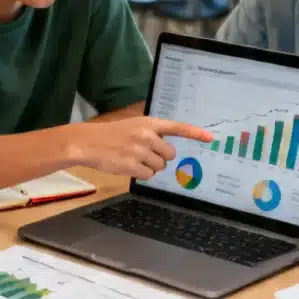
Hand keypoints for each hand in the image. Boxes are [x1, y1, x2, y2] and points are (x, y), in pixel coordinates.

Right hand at [71, 117, 212, 179]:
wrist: (87, 143)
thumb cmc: (110, 135)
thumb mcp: (133, 126)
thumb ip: (151, 133)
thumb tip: (167, 148)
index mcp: (148, 123)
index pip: (177, 127)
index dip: (195, 133)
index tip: (210, 137)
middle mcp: (146, 136)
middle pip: (170, 154)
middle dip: (161, 157)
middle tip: (146, 155)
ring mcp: (139, 151)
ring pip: (160, 167)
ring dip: (150, 167)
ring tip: (134, 159)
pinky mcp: (132, 165)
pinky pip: (148, 176)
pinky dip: (141, 174)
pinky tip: (129, 166)